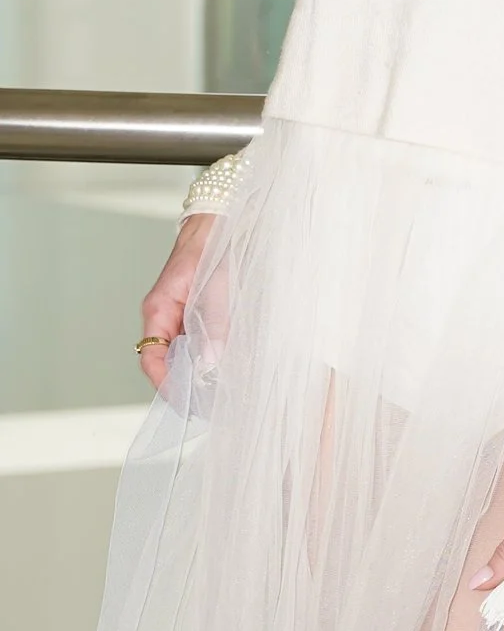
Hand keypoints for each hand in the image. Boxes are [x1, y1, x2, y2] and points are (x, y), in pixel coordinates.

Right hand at [136, 215, 215, 392]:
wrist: (220, 224)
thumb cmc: (212, 249)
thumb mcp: (214, 288)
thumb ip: (213, 325)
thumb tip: (209, 363)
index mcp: (158, 310)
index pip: (151, 358)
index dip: (165, 383)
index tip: (185, 402)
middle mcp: (164, 316)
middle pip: (165, 361)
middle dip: (183, 384)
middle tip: (207, 405)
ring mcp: (178, 316)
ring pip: (181, 354)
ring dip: (196, 372)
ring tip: (217, 392)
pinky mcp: (194, 314)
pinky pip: (194, 343)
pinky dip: (206, 357)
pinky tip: (224, 366)